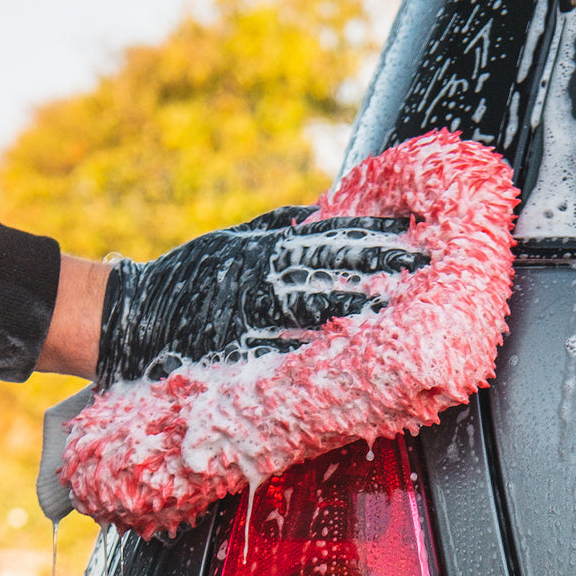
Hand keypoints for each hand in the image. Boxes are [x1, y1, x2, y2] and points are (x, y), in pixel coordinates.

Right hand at [95, 206, 427, 386]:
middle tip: (439, 279)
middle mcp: (269, 274)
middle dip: (393, 275)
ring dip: (374, 314)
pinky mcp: (248, 352)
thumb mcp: (241, 237)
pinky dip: (331, 357)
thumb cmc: (194, 276)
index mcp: (273, 243)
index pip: (341, 235)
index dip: (387, 238)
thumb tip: (338, 211)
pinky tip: (363, 363)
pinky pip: (297, 355)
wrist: (136, 318)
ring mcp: (259, 313)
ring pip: (327, 310)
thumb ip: (290, 226)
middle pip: (345, 271)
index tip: (427, 243)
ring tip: (415, 320)